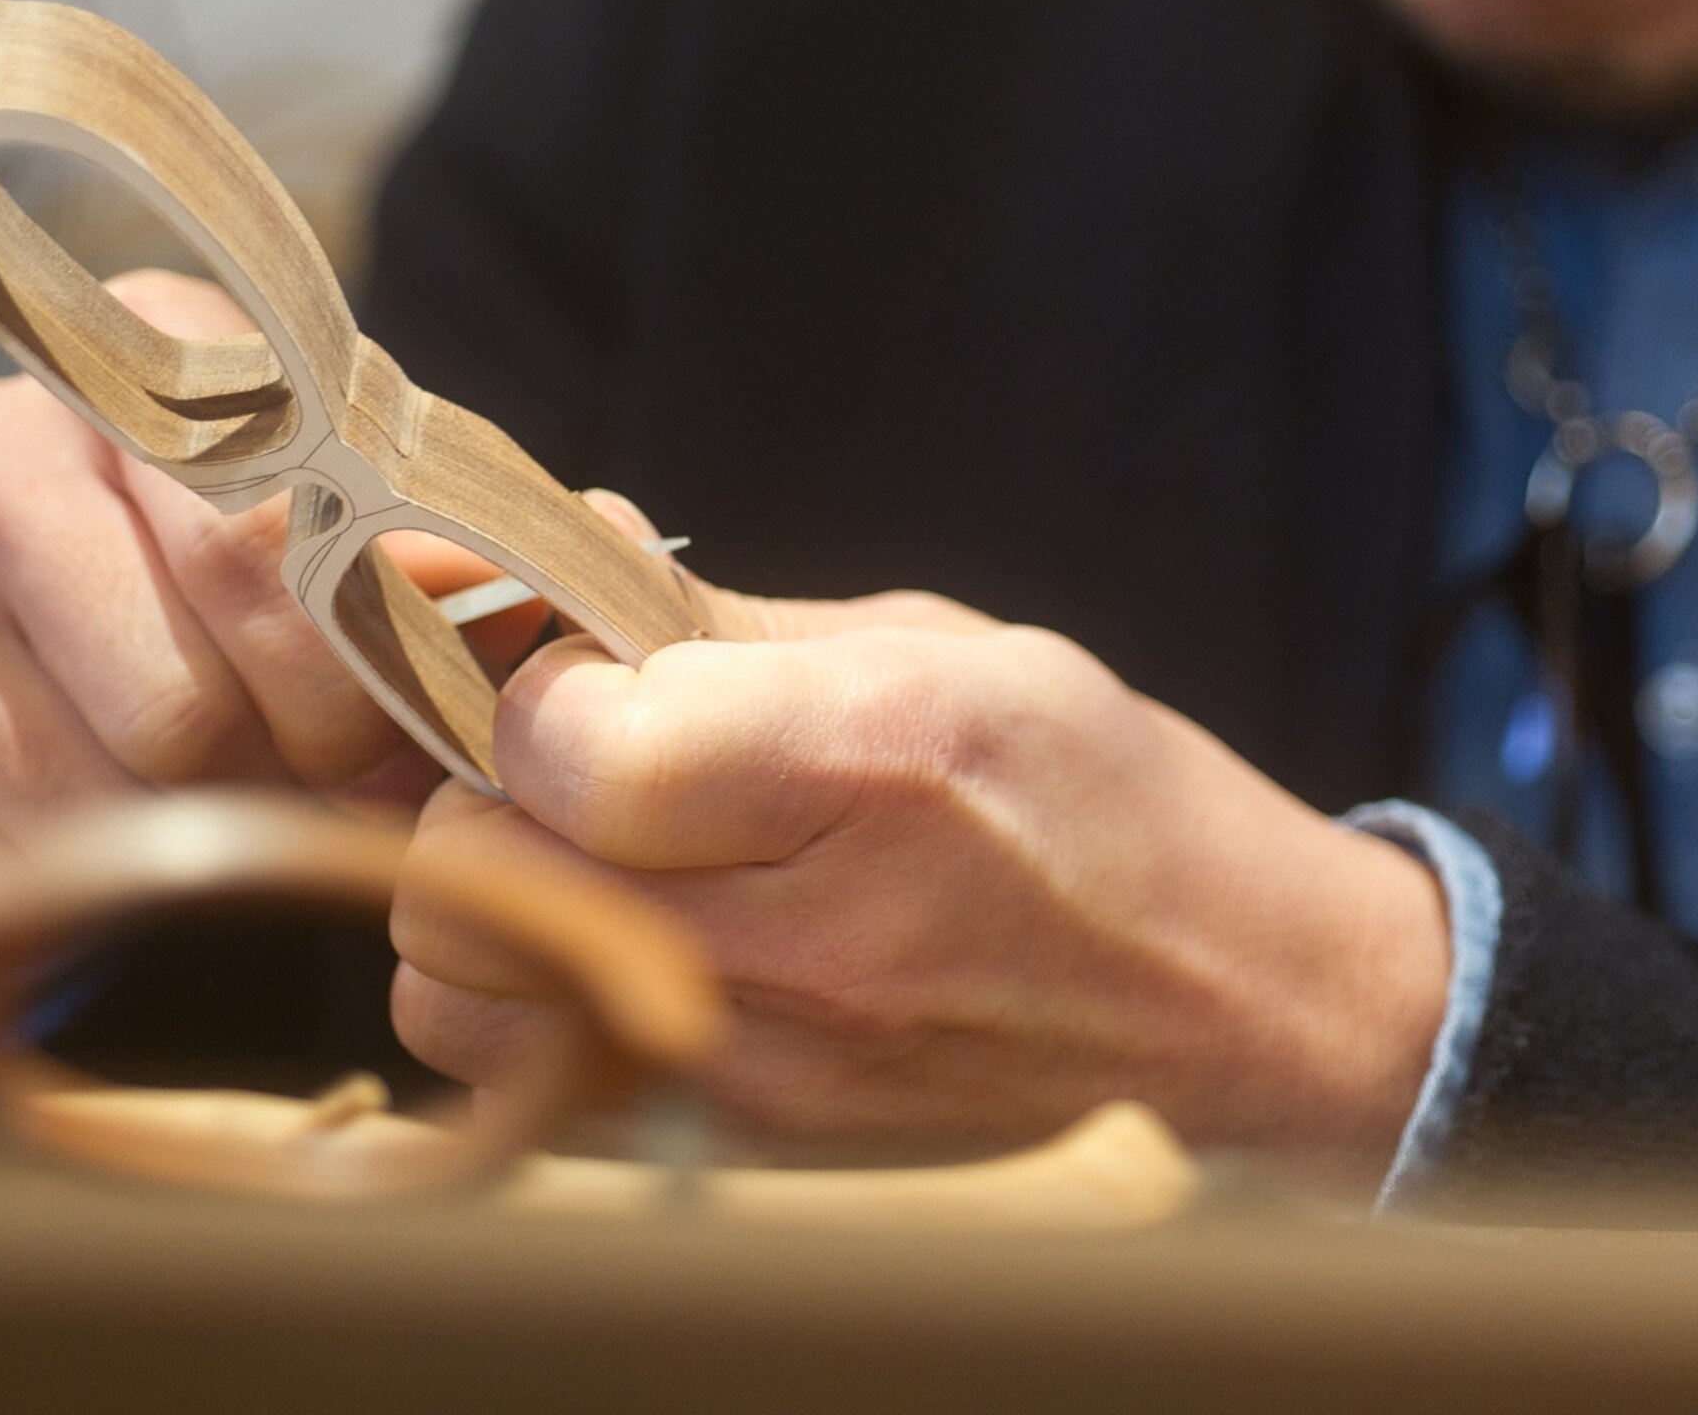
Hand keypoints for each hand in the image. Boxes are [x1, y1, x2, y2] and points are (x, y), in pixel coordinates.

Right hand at [0, 271, 527, 846]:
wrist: (56, 607)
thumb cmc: (260, 561)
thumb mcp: (378, 525)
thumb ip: (486, 541)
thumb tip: (607, 549)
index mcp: (143, 354)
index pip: (255, 550)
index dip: (343, 677)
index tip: (382, 722)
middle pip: (170, 703)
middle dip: (269, 771)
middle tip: (305, 770)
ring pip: (79, 793)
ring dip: (176, 828)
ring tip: (213, 779)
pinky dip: (67, 865)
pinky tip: (99, 804)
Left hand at [389, 577, 1453, 1180]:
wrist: (1237, 1010)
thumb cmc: (1098, 803)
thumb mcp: (931, 649)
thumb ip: (714, 615)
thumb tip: (545, 548)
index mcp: (869, 767)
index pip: (565, 744)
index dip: (534, 683)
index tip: (579, 664)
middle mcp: (804, 944)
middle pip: (474, 870)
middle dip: (482, 784)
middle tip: (563, 754)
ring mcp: (765, 1073)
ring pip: (460, 992)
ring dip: (485, 900)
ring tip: (584, 848)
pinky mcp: (743, 1149)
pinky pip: (526, 1078)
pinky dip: (525, 1000)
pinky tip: (612, 937)